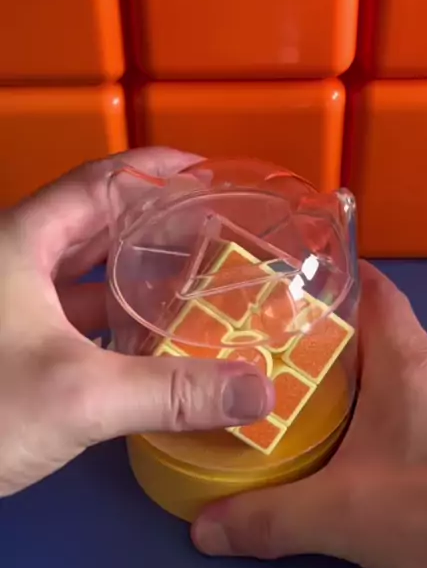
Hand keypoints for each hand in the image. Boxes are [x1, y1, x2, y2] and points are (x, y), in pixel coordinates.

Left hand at [0, 148, 271, 496]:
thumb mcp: (78, 395)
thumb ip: (171, 391)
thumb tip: (260, 393)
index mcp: (20, 241)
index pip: (101, 181)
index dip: (159, 171)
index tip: (212, 174)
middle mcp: (12, 261)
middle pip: (96, 223)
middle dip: (158, 225)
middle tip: (220, 235)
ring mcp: (8, 305)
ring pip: (82, 273)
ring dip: (136, 275)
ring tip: (197, 281)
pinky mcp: (8, 345)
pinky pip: (72, 315)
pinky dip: (114, 318)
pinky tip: (150, 337)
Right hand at [192, 263, 426, 567]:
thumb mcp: (344, 518)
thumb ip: (270, 519)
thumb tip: (207, 527)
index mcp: (409, 362)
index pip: (373, 289)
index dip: (334, 281)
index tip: (294, 290)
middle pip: (387, 335)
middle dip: (340, 348)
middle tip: (289, 367)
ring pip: (413, 375)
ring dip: (376, 390)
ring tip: (328, 415)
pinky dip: (407, 421)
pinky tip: (384, 456)